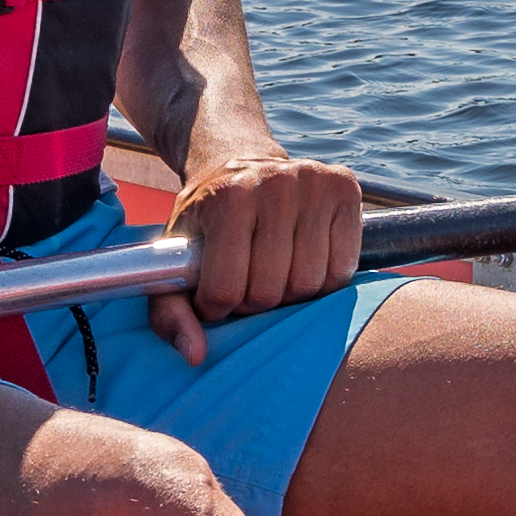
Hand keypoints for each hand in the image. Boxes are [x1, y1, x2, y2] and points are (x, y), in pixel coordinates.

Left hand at [149, 151, 363, 360]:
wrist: (238, 161)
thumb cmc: (206, 220)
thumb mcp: (175, 257)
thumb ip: (169, 311)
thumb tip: (195, 355)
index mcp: (226, 198)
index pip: (226, 291)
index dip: (217, 309)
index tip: (214, 295)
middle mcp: (273, 184)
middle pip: (271, 292)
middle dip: (254, 303)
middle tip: (246, 284)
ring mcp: (313, 184)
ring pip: (310, 284)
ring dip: (290, 294)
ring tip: (273, 273)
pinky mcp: (345, 188)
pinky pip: (342, 270)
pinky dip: (323, 281)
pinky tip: (302, 261)